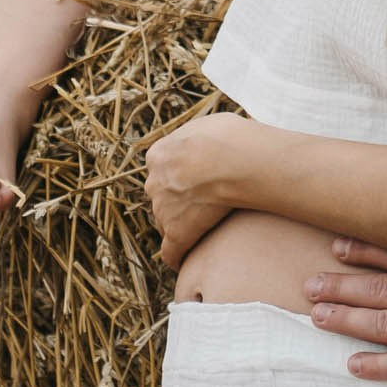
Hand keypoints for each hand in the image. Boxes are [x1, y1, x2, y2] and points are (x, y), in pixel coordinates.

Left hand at [145, 112, 257, 268]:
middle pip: (162, 198)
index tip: (197, 184)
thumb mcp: (206, 125)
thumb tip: (209, 139)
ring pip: (167, 223)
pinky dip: (178, 257)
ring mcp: (164, 209)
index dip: (180, 179)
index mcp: (159, 155)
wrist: (231, 160)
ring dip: (181, 227)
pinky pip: (171, 251)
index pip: (163, 171)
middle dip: (177, 203)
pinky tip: (187, 261)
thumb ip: (198, 138)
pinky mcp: (177, 232)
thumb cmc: (228, 137)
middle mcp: (155, 182)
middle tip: (204, 206)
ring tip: (203, 233)